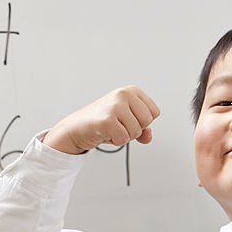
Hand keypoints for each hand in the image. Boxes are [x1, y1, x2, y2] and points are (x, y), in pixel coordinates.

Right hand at [42, 86, 160, 154]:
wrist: (77, 127)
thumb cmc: (101, 122)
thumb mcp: (126, 121)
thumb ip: (143, 128)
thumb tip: (148, 135)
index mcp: (131, 90)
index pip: (154, 112)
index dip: (142, 122)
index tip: (127, 119)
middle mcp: (124, 94)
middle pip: (147, 121)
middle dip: (134, 130)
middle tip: (118, 125)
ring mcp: (115, 106)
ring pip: (136, 132)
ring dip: (124, 136)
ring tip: (111, 129)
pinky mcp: (107, 120)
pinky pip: (124, 139)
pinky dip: (115, 141)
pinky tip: (105, 133)